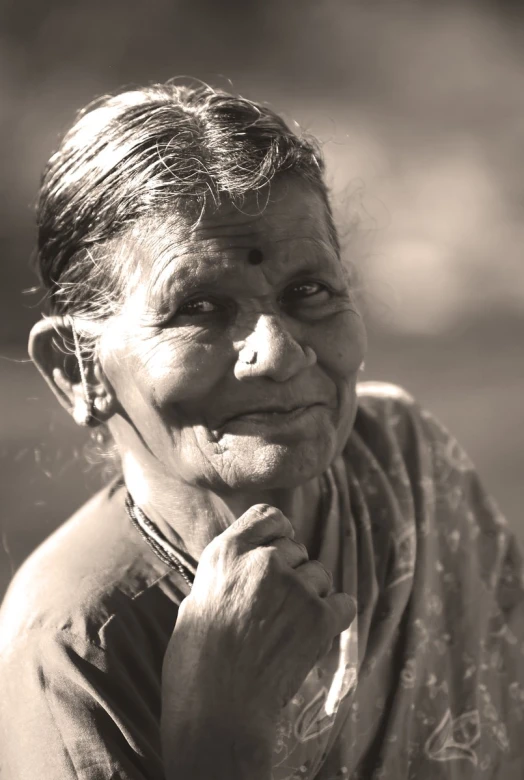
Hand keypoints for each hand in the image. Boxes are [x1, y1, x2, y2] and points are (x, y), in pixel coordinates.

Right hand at [164, 504, 355, 728]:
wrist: (218, 713)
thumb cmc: (196, 665)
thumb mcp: (196, 602)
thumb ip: (226, 576)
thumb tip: (244, 569)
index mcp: (226, 552)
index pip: (268, 515)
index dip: (277, 532)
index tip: (278, 548)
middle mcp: (262, 560)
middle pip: (296, 548)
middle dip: (291, 571)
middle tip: (277, 606)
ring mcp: (294, 587)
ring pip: (319, 575)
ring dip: (311, 595)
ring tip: (289, 628)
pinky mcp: (319, 617)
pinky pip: (343, 602)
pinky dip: (334, 617)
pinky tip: (314, 635)